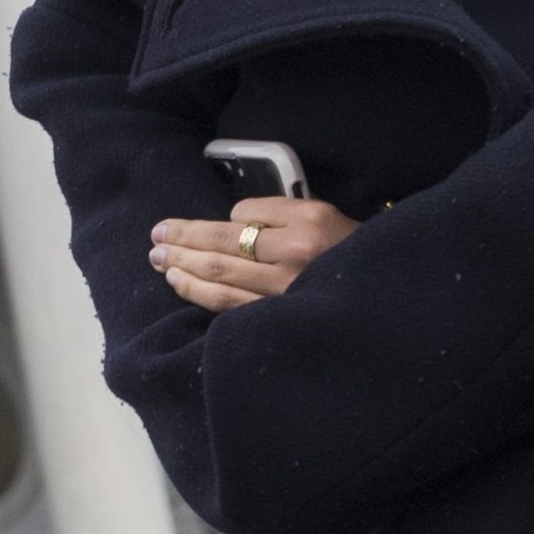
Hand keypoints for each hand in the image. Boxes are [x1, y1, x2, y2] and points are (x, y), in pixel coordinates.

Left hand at [151, 197, 355, 314]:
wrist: (378, 292)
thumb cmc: (344, 247)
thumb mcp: (321, 213)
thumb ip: (276, 212)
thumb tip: (230, 223)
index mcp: (307, 227)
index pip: (242, 220)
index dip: (212, 223)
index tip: (192, 227)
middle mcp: (295, 260)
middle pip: (222, 251)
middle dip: (182, 242)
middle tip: (155, 237)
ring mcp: (286, 295)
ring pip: (220, 282)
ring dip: (183, 269)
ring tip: (159, 260)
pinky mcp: (278, 321)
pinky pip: (229, 308)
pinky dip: (199, 294)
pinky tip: (181, 283)